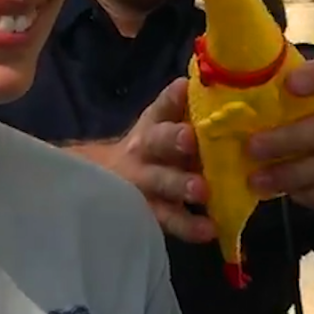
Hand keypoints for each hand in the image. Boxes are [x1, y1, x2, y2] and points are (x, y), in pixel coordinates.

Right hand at [114, 78, 215, 243]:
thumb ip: (181, 110)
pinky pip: (168, 219)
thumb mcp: (160, 128)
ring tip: (203, 192)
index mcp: (152, 127)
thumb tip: (203, 83)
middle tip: (190, 139)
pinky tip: (208, 230)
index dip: (172, 98)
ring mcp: (143, 184)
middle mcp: (144, 152)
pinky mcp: (148, 214)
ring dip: (179, 186)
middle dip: (173, 141)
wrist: (105, 183)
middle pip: (156, 143)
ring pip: (160, 183)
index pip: (161, 107)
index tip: (184, 88)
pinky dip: (188, 226)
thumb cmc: (151, 152)